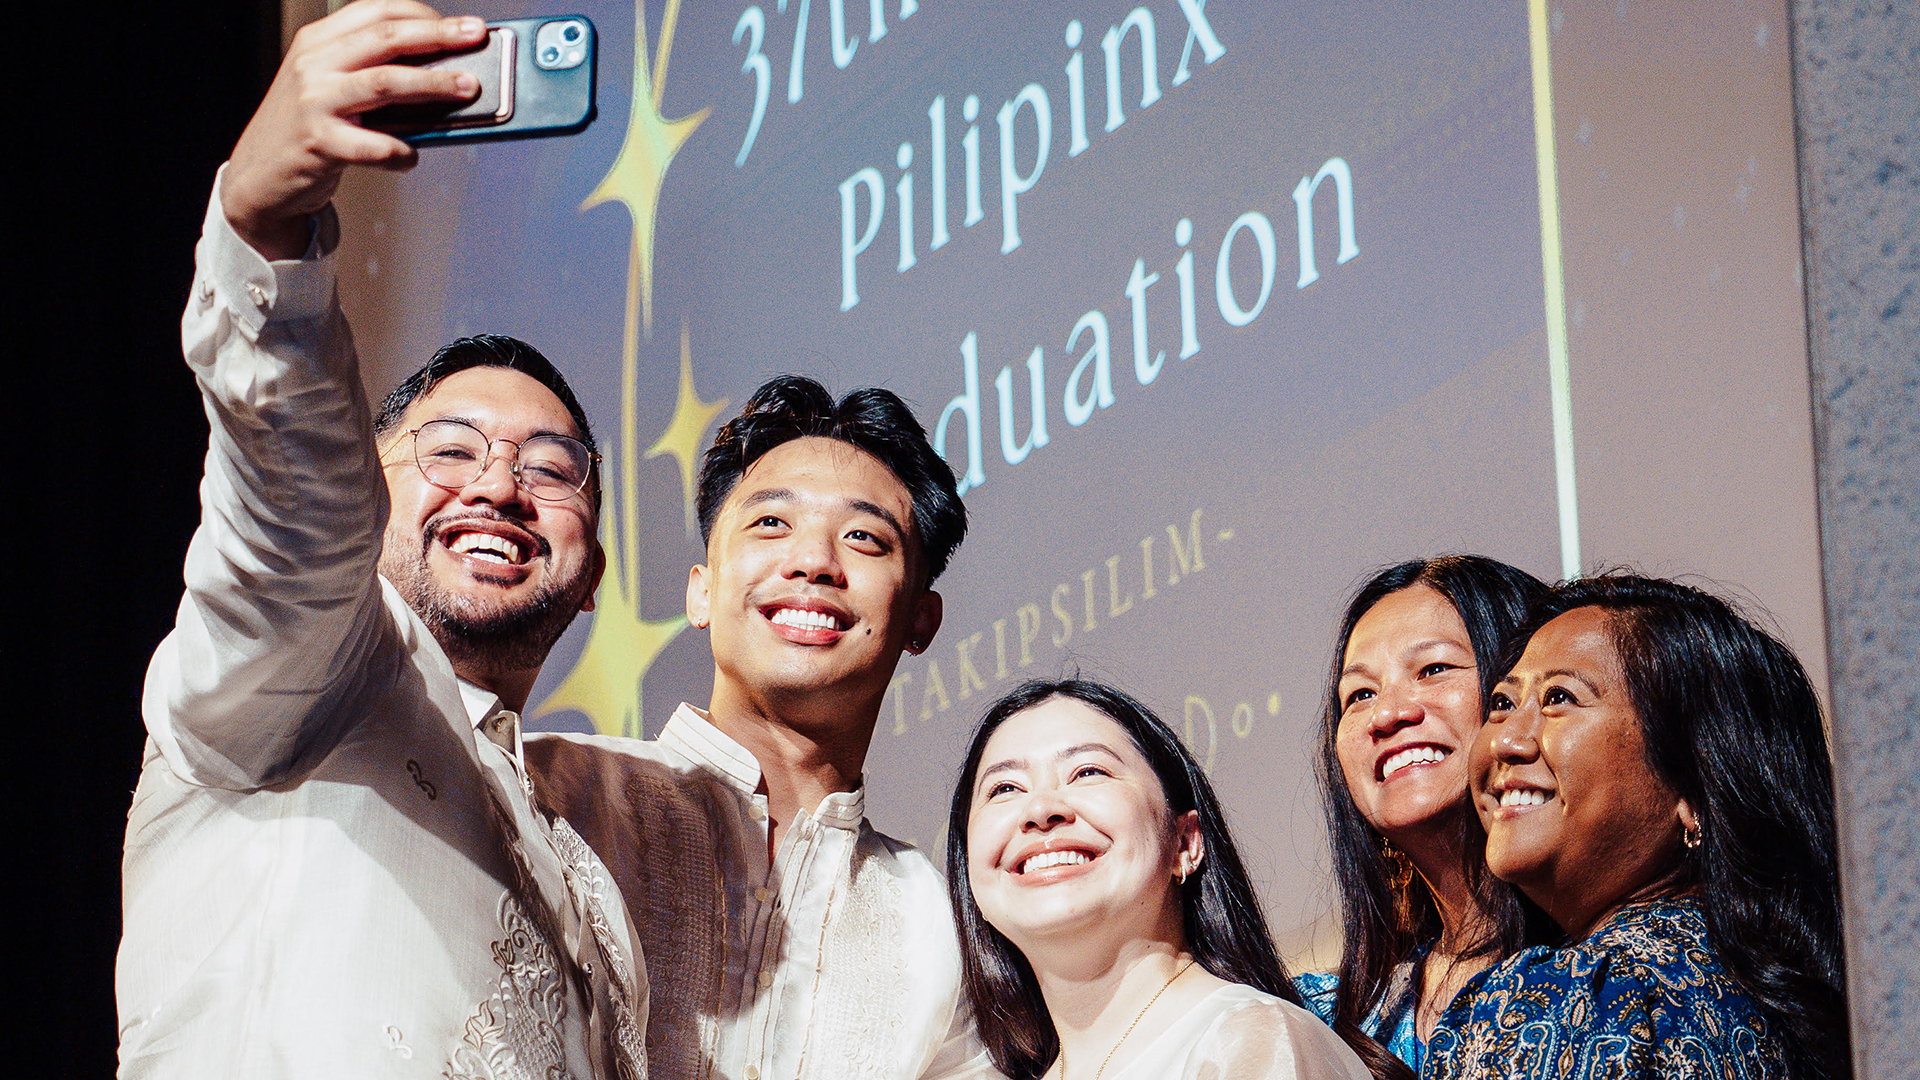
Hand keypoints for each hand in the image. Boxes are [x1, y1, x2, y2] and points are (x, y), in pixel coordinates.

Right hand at [222, 0, 485, 259]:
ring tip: (467, 87)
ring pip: (385, 82)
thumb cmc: (305, 129)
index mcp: (318, 42)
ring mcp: (314, 101)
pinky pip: (374, 145)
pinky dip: (402, 152)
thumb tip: (441, 73)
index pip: (376, 10)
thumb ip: (372, 72)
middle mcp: (314, 64)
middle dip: (438, 35)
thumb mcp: (329, 85)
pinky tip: (412, 155)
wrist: (257, 177)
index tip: (460, 25)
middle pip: (386, 37)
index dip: (423, 14)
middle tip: (476, 37)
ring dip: (433, 83)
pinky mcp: (319, 142)